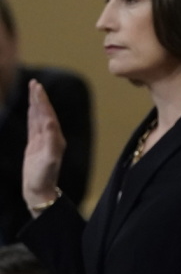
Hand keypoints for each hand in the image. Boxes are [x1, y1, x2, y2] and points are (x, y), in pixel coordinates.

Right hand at [23, 79, 65, 215]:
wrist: (39, 190)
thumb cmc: (44, 177)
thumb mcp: (49, 159)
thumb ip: (50, 140)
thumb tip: (50, 122)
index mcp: (55, 137)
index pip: (48, 114)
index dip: (42, 101)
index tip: (37, 88)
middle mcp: (51, 136)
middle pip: (44, 112)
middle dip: (39, 98)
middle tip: (34, 83)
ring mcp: (43, 140)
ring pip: (38, 117)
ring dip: (36, 104)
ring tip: (33, 90)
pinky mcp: (35, 145)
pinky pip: (33, 126)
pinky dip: (32, 115)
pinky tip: (31, 108)